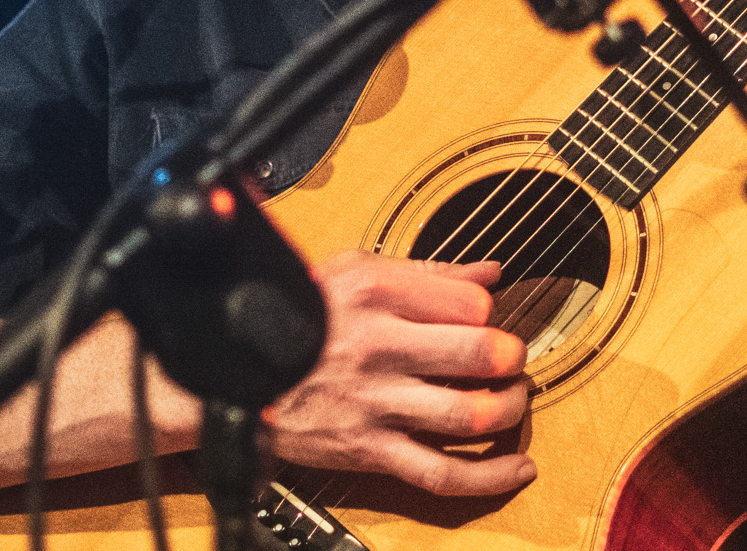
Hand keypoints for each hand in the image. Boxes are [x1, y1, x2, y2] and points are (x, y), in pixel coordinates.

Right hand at [263, 252, 532, 495]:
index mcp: (378, 294)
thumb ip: (428, 272)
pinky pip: (439, 472)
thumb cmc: (298, 316)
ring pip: (469, 415)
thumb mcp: (354, 270)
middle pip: (479, 354)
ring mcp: (375, 403)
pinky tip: (516, 468)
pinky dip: (487, 476)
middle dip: (511, 357)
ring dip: (508, 409)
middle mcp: (379, 347)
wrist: (231, 372)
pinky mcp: (368, 449)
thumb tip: (490, 274)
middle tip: (511, 359)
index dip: (490, 312)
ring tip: (512, 400)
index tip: (486, 320)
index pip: (470, 303)